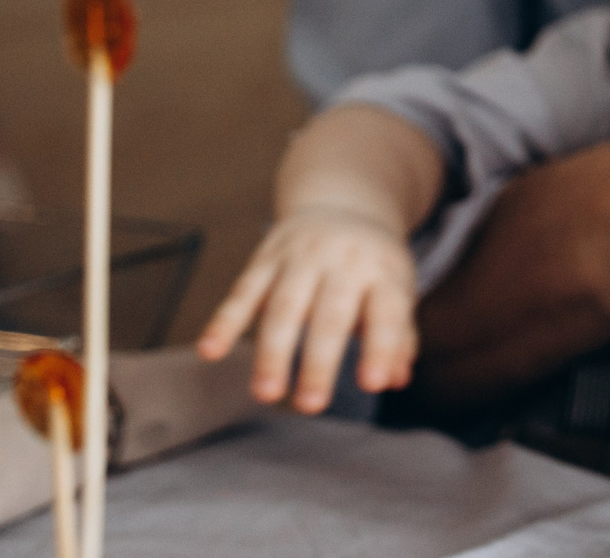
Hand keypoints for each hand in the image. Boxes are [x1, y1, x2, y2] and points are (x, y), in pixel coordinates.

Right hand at [198, 205, 417, 412]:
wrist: (342, 203)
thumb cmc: (372, 264)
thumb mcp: (396, 290)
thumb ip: (399, 336)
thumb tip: (397, 378)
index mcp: (384, 271)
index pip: (387, 311)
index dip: (383, 347)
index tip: (373, 383)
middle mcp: (344, 260)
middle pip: (331, 314)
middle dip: (319, 361)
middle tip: (311, 405)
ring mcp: (302, 256)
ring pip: (284, 306)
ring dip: (272, 352)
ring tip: (265, 393)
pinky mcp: (266, 257)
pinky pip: (243, 291)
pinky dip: (224, 321)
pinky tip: (210, 351)